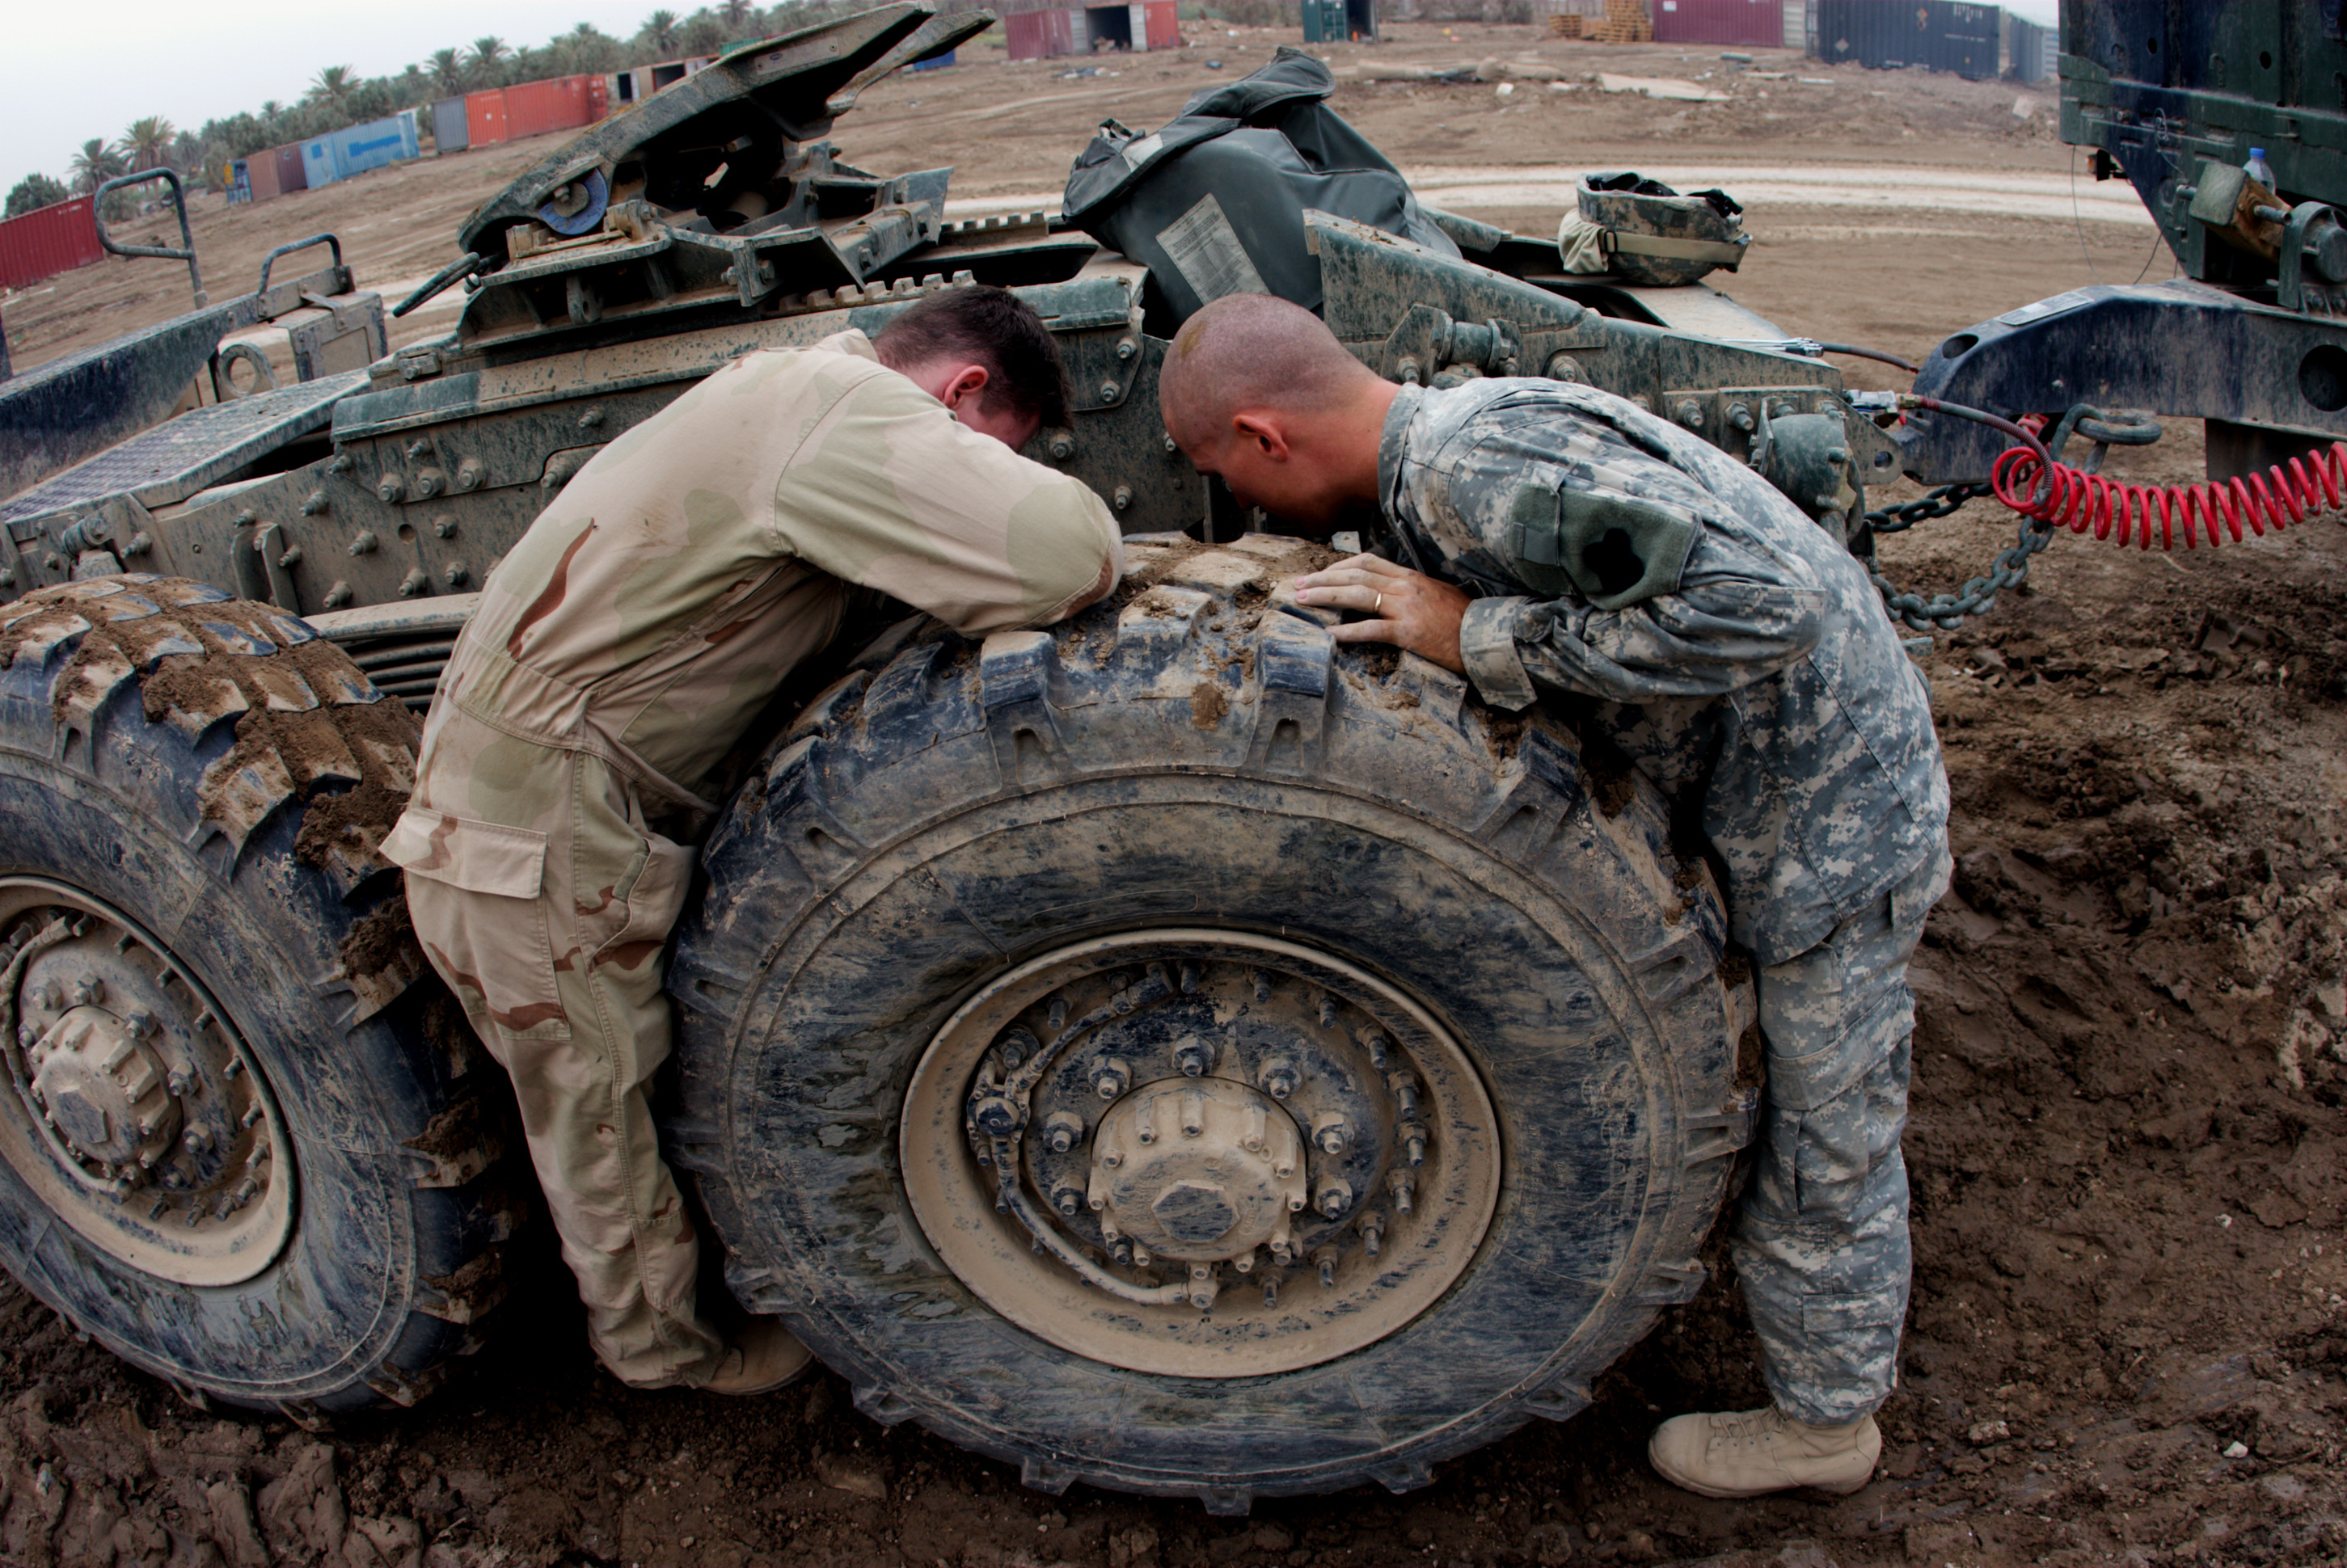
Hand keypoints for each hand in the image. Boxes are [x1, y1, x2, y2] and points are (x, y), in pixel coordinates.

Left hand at [1293, 554, 1469, 673]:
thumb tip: (1387, 591)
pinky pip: (1372, 629)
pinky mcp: (1409, 632)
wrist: (1484, 637)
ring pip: (1358, 595)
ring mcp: (1407, 608)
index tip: (1319, 574)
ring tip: (1304, 601)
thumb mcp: (1436, 594)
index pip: (1367, 561)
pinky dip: (1348, 631)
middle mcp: (1406, 587)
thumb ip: (1410, 589)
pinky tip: (1330, 634)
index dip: (1338, 566)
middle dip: (1323, 579)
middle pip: (1356, 575)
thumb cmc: (1462, 619)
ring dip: (1327, 596)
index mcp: (1410, 576)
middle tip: (1299, 585)